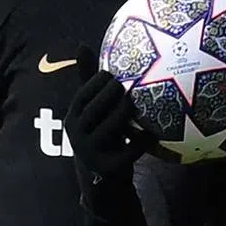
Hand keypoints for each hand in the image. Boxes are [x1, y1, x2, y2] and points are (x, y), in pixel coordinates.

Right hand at [64, 45, 154, 181]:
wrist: (102, 181)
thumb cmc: (102, 135)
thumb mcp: (92, 111)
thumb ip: (89, 82)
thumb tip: (80, 44)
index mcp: (72, 117)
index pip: (83, 95)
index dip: (100, 81)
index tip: (117, 73)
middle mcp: (76, 135)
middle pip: (95, 109)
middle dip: (113, 95)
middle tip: (130, 84)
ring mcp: (90, 153)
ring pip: (109, 128)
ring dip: (125, 114)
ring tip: (139, 103)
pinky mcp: (107, 168)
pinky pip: (127, 151)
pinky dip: (141, 141)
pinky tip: (153, 132)